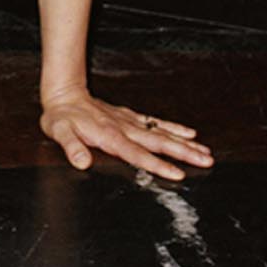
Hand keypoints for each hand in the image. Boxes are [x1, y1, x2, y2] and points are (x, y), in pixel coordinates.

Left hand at [39, 86, 212, 180]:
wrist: (64, 92)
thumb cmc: (61, 117)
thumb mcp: (59, 132)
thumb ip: (71, 147)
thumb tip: (82, 162)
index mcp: (110, 137)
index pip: (138, 154)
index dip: (158, 165)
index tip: (178, 173)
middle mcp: (125, 129)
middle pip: (159, 142)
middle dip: (184, 153)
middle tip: (207, 161)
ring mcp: (129, 122)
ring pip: (162, 133)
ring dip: (184, 143)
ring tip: (206, 152)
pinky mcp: (130, 117)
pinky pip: (156, 122)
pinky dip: (173, 127)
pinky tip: (189, 133)